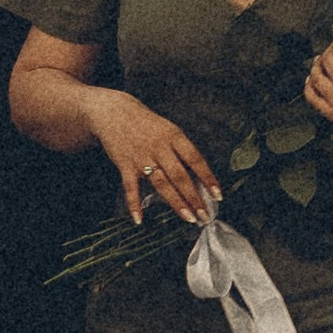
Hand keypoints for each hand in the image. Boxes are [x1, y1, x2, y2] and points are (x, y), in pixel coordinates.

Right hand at [91, 91, 219, 227]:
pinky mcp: (125, 164)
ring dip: (176, 202)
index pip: (195, 159)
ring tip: (188, 217)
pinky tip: (139, 219)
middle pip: (180, 176)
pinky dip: (134, 204)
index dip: (207, 178)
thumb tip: (198, 177)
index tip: (217, 195)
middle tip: (204, 215)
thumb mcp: (169, 130)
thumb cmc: (147, 124)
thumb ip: (181, 151)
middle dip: (194, 198)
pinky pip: (130, 188)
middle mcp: (159, 147)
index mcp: (174, 136)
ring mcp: (141, 157)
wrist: (114, 112)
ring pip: (161, 183)